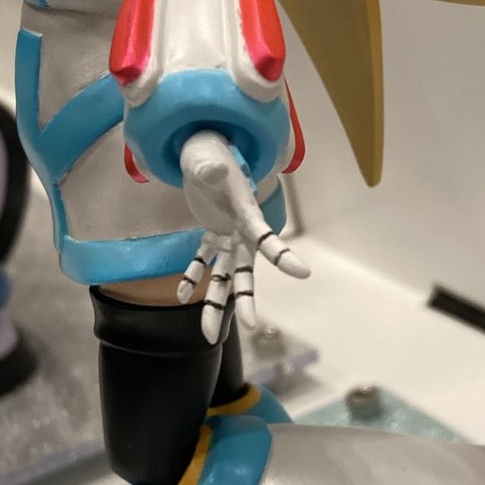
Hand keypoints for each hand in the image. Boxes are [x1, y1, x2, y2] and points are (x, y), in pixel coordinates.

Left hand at [176, 129, 307, 343]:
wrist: (204, 147)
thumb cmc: (210, 149)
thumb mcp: (207, 157)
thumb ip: (209, 168)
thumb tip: (213, 174)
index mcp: (246, 212)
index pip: (266, 237)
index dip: (283, 255)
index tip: (303, 274)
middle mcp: (240, 230)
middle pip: (246, 271)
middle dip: (246, 299)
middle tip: (250, 327)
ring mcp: (227, 235)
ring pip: (224, 277)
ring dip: (215, 303)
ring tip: (208, 336)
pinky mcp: (211, 233)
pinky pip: (203, 261)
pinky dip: (192, 276)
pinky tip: (180, 294)